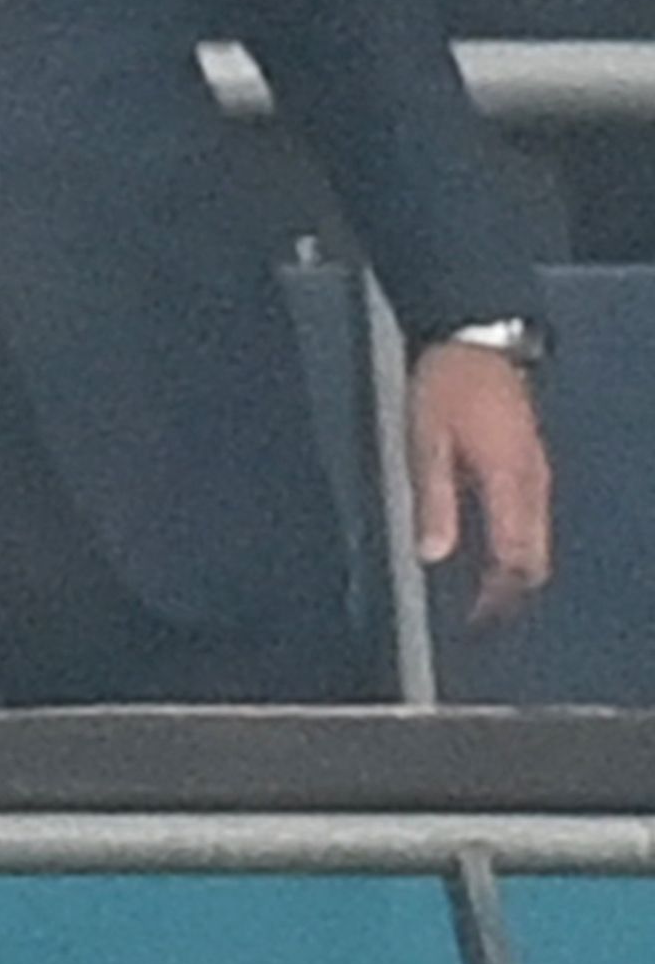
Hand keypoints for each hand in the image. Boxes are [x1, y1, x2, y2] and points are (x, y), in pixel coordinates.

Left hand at [408, 340, 555, 627]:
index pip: (514, 560)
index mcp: (509, 483)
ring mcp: (538, 473)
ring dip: (515, 571)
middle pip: (534, 558)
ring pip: (537, 540)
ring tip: (485, 596)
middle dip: (511, 593)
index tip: (477, 622)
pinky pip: (533, 519)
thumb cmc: (447, 386)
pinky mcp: (532, 463)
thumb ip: (433, 499)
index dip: (498, 597)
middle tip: (481, 618)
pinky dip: (517, 546)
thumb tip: (433, 554)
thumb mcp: (426, 441)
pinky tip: (494, 554)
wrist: (478, 340)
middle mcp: (534, 484)